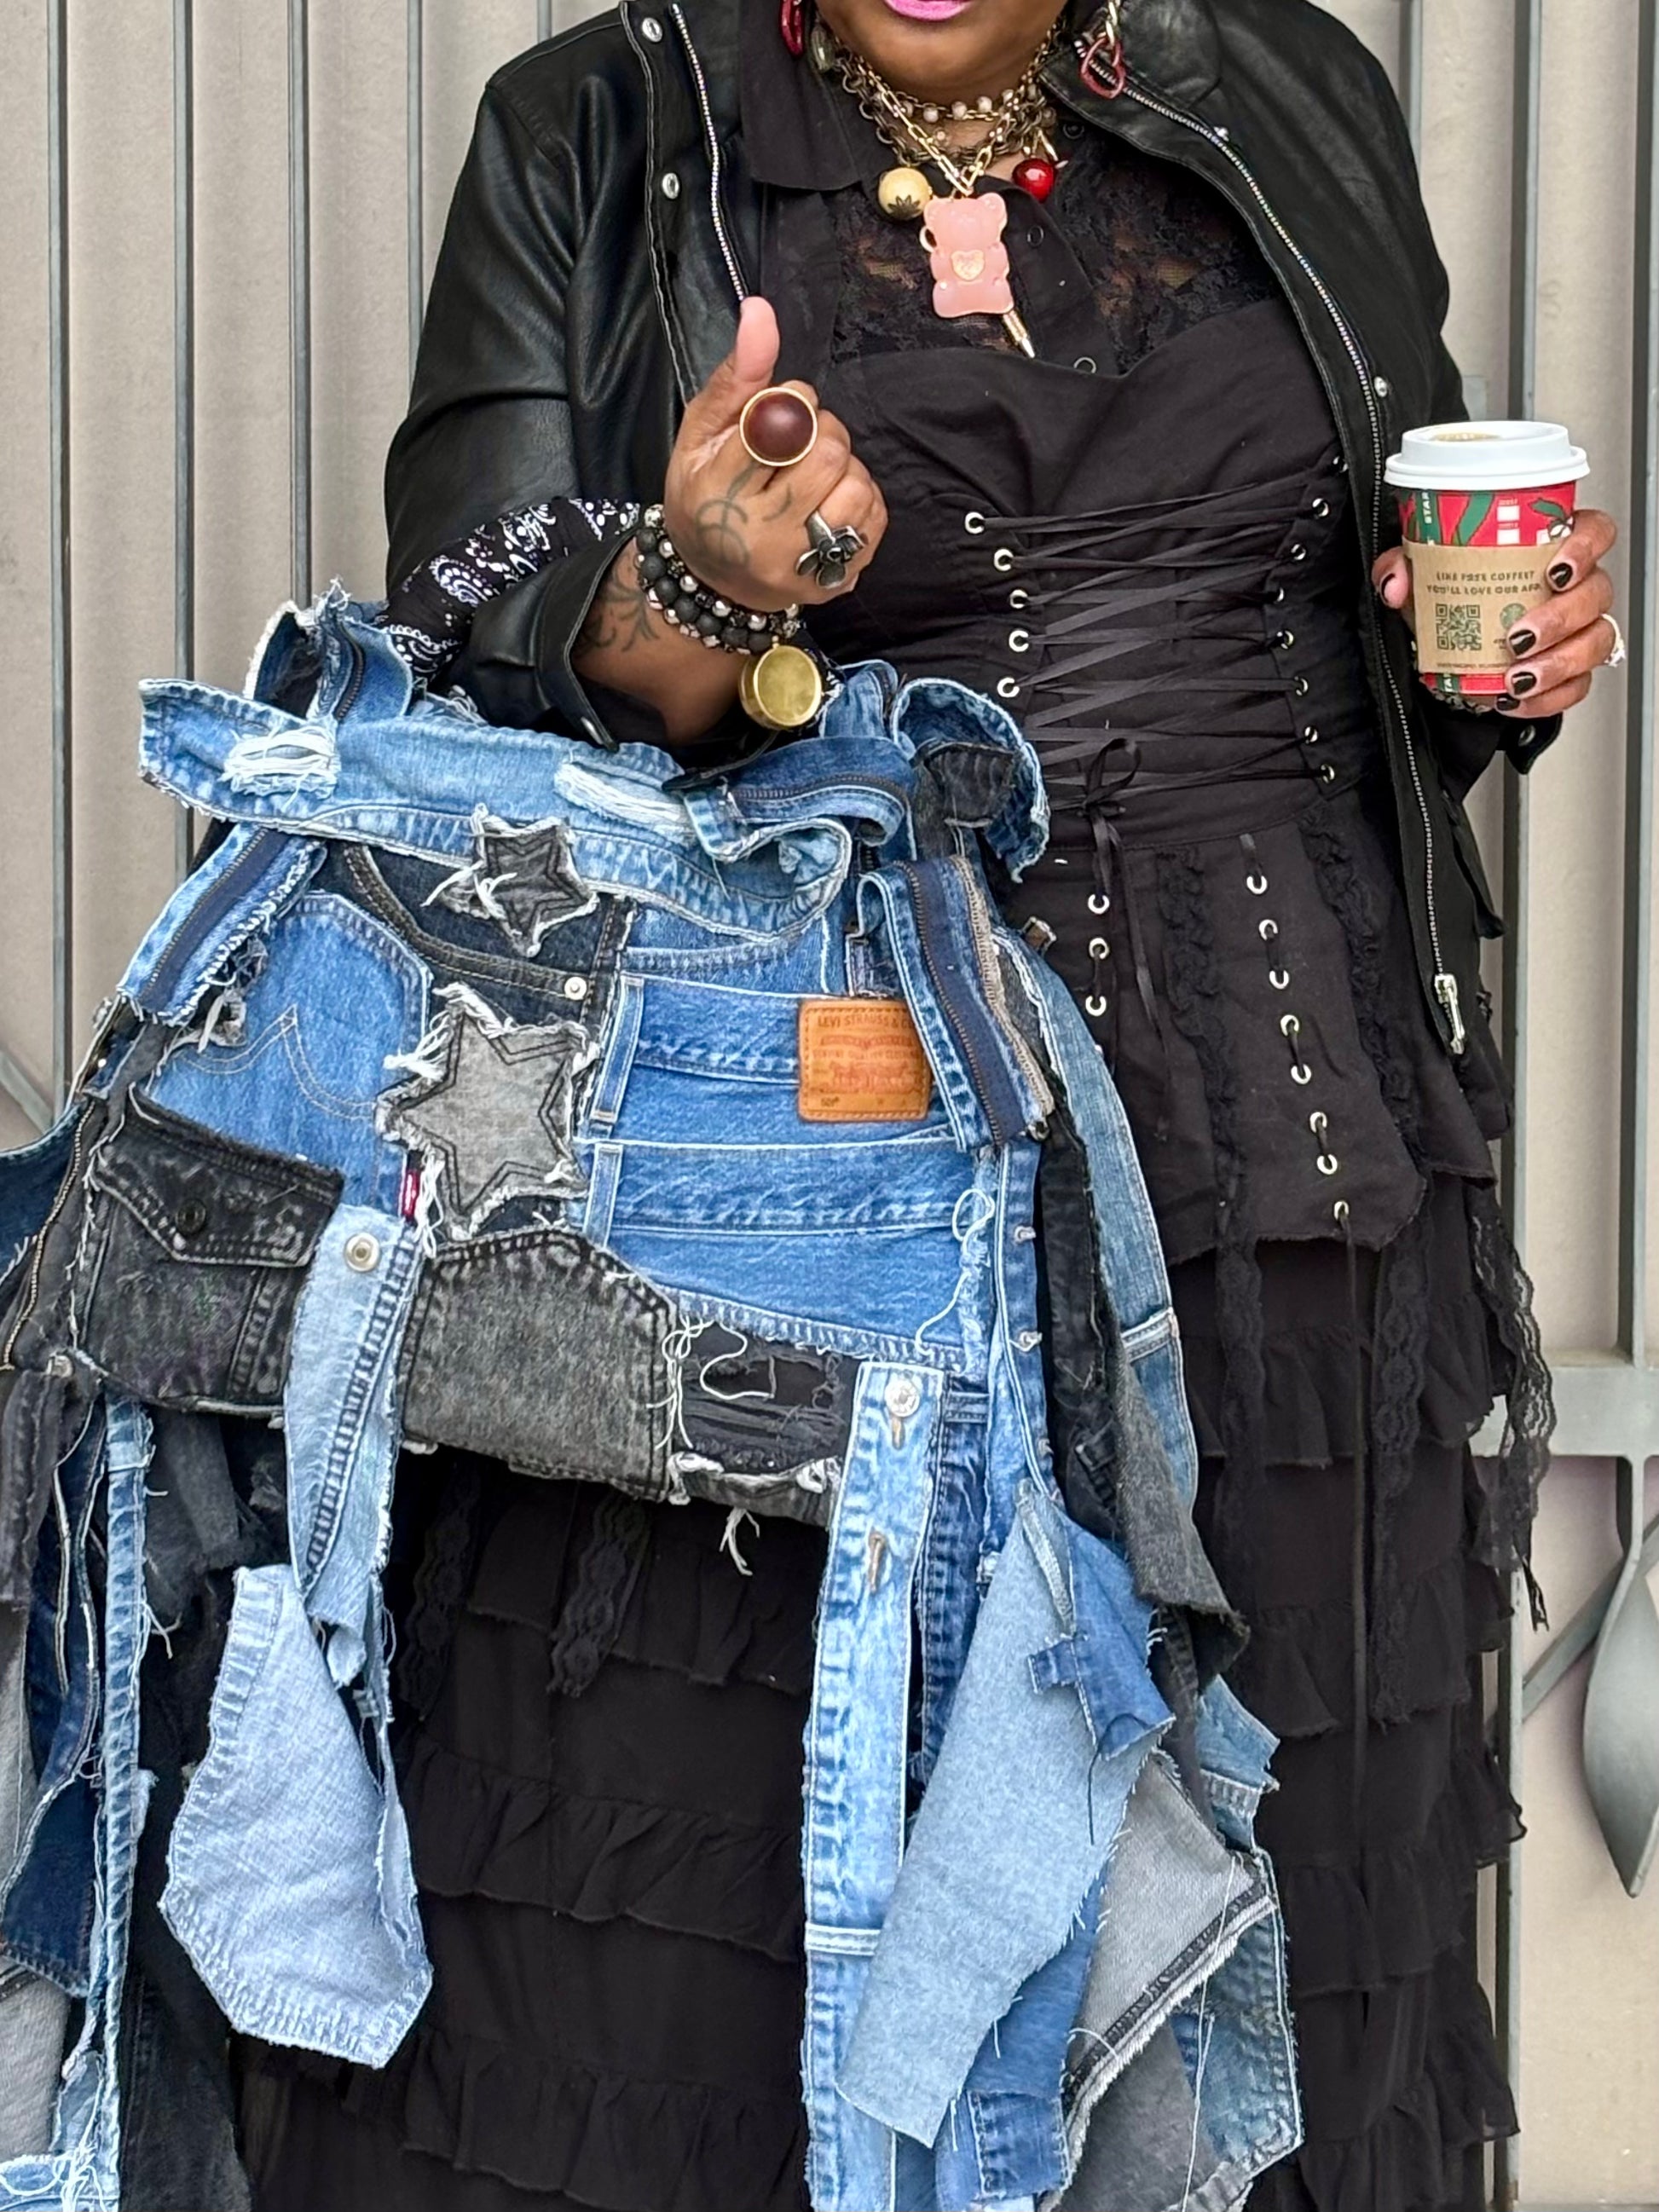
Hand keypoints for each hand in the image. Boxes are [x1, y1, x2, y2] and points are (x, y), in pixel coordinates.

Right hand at [662, 296, 887, 610]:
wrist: (714, 582)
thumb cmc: (704, 495)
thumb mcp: (701, 432)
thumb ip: (738, 375)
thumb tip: (761, 310)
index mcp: (718, 493)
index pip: (779, 424)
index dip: (792, 403)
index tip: (782, 412)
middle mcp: (760, 536)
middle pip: (827, 452)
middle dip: (822, 430)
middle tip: (801, 441)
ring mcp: (799, 565)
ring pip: (856, 485)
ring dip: (844, 466)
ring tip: (816, 474)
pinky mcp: (832, 581)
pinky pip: (873, 518)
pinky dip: (859, 497)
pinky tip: (831, 501)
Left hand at [1372, 507, 1619, 718]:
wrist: (1450, 647)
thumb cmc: (1458, 595)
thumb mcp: (1425, 574)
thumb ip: (1403, 566)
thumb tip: (1396, 583)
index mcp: (1553, 547)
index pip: (1594, 531)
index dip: (1585, 547)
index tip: (1557, 569)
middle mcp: (1576, 586)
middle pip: (1596, 593)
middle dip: (1561, 618)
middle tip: (1519, 637)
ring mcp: (1581, 629)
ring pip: (1595, 642)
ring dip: (1558, 663)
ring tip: (1517, 677)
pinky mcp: (1573, 671)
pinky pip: (1577, 687)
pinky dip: (1548, 699)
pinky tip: (1516, 699)